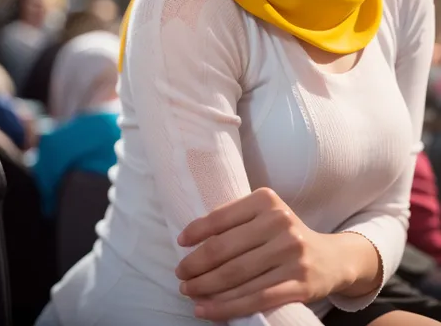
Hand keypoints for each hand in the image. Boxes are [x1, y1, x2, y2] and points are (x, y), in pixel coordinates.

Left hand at [175, 188, 349, 320]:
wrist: (331, 258)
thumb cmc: (284, 235)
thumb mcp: (265, 215)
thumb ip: (234, 220)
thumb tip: (190, 239)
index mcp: (267, 201)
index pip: (221, 217)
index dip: (196, 232)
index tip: (180, 244)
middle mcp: (280, 223)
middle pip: (225, 249)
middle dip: (196, 265)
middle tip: (180, 275)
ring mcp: (292, 254)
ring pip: (236, 277)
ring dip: (206, 288)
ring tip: (189, 293)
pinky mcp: (299, 284)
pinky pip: (255, 299)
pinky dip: (226, 307)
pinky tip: (207, 310)